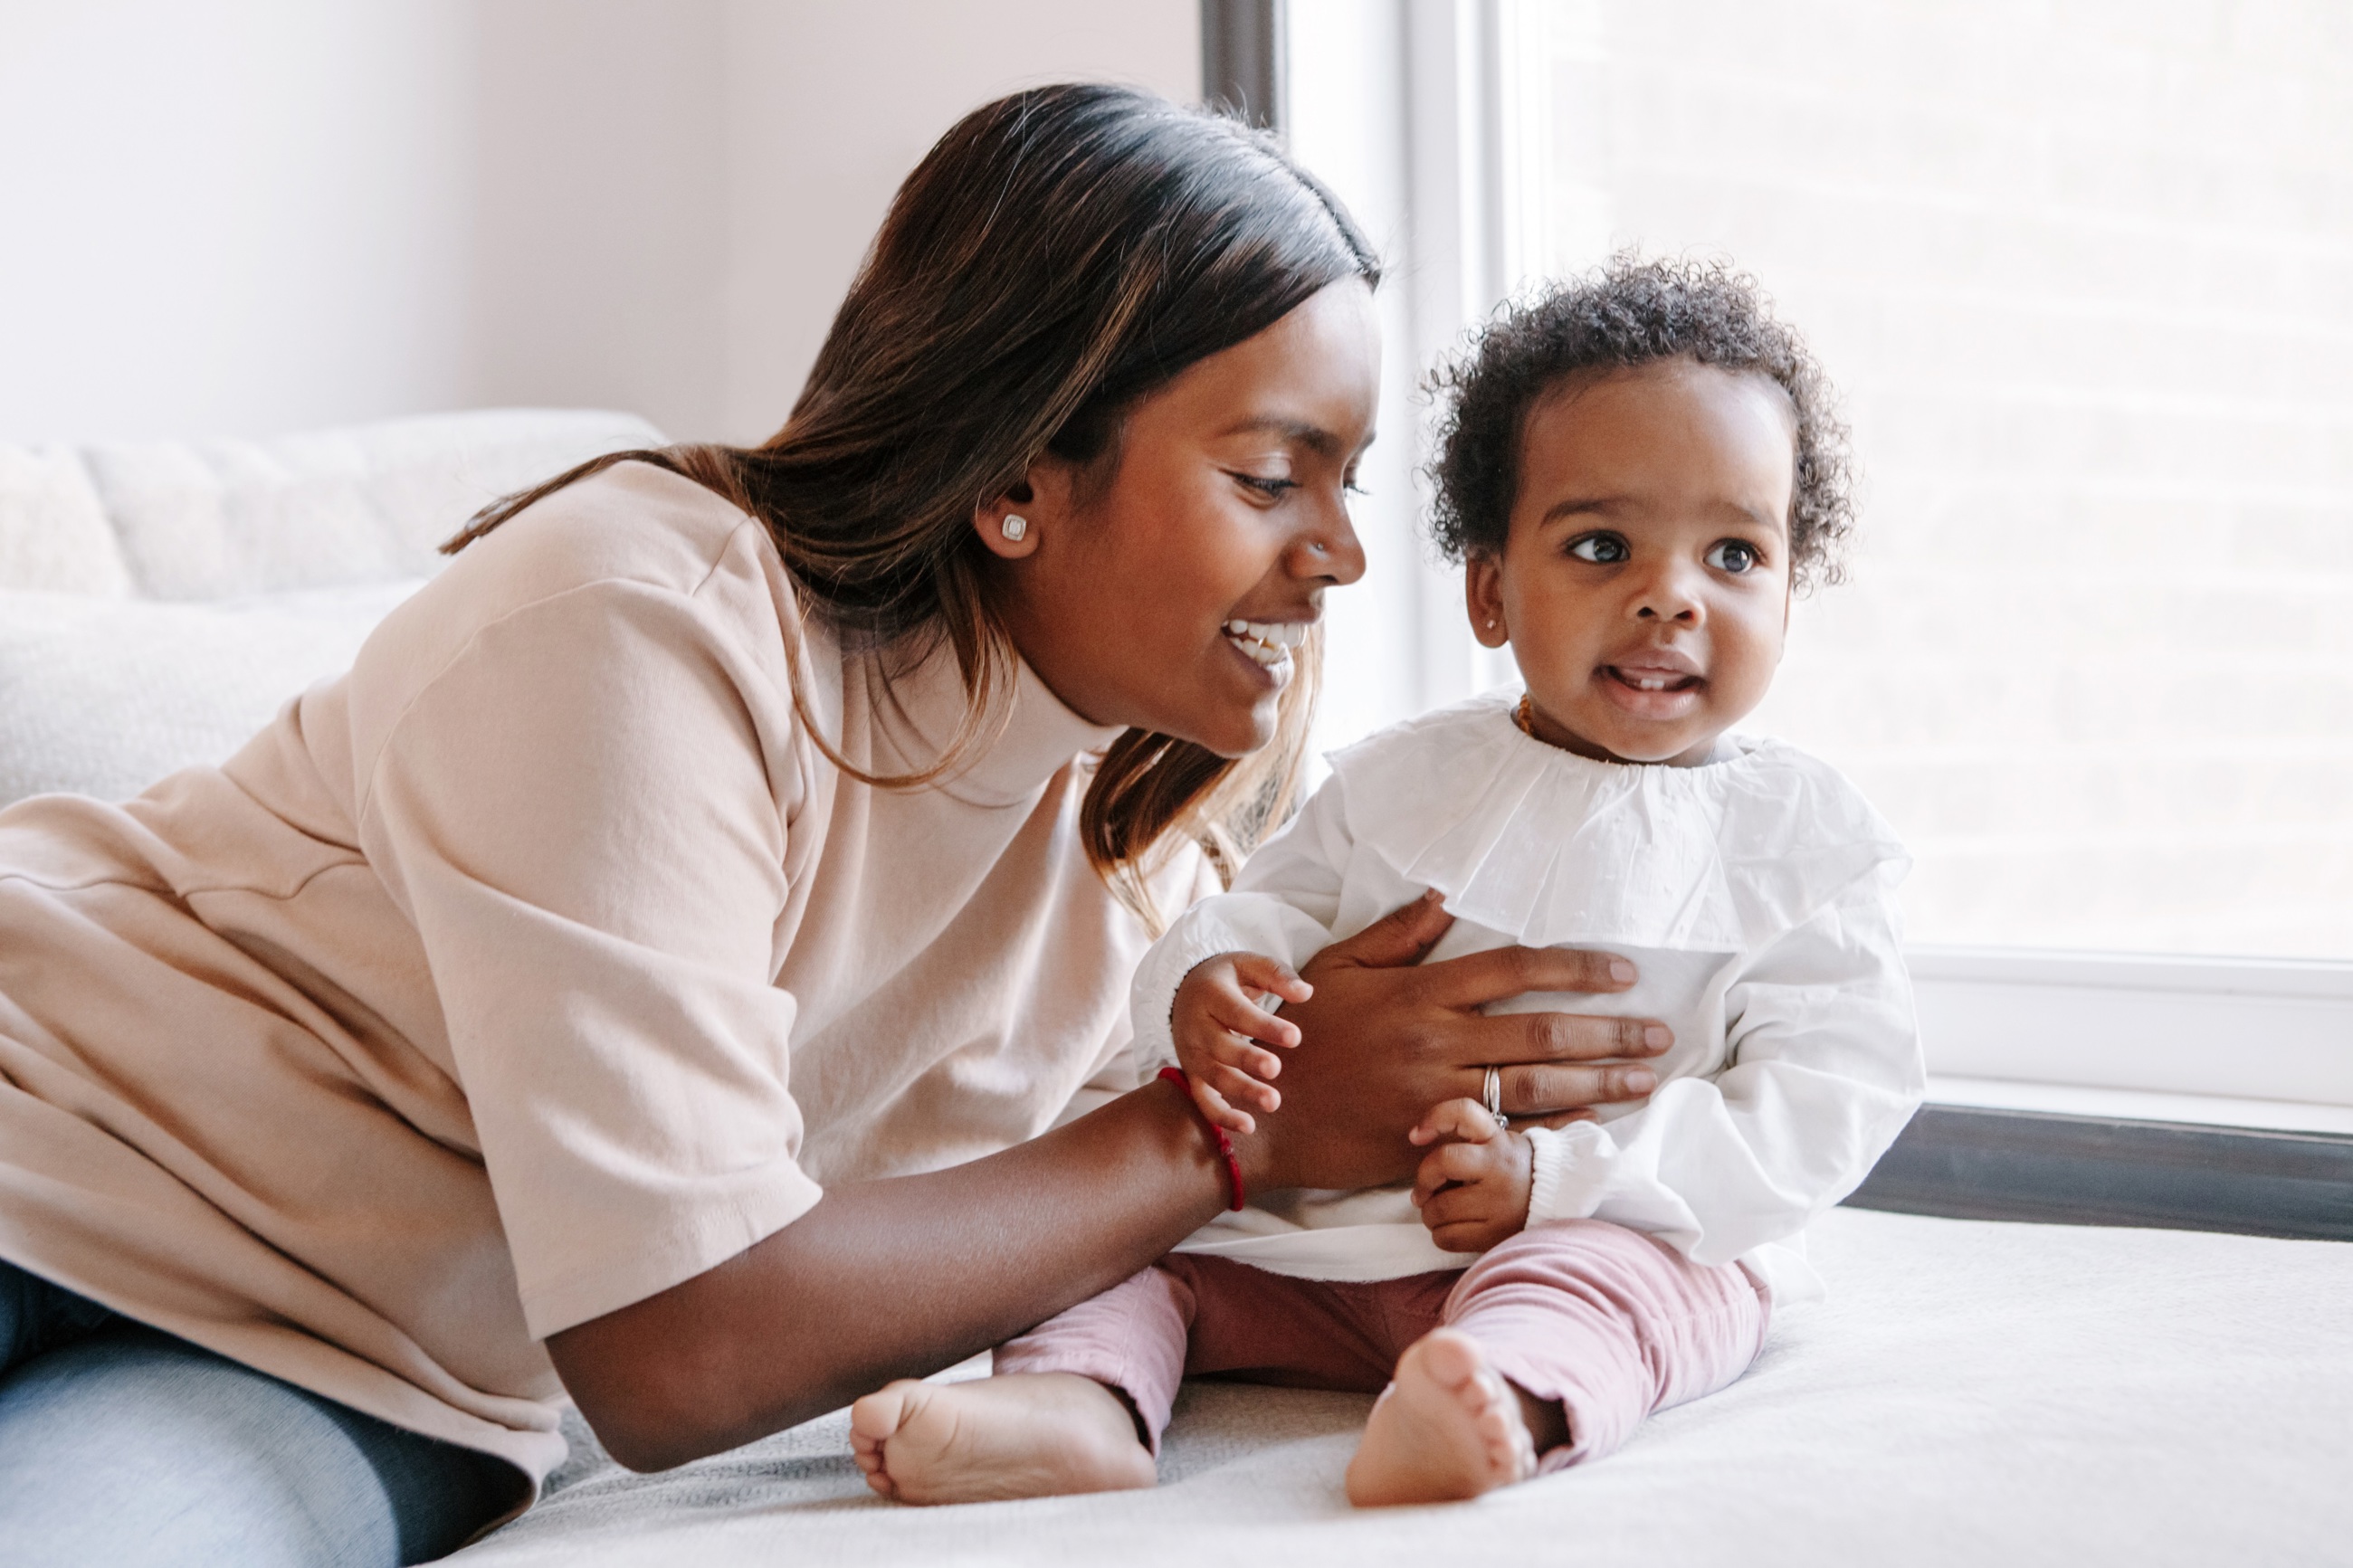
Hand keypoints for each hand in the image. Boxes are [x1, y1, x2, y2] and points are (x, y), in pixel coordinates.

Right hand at [1172, 952, 1314, 1134]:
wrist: (1183, 990)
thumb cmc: (1227, 979)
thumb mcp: (1248, 964)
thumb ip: (1277, 976)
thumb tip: (1306, 993)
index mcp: (1210, 994)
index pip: (1237, 1013)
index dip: (1264, 1026)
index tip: (1295, 1037)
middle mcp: (1196, 1026)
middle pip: (1220, 1047)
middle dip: (1247, 1060)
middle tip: (1275, 1069)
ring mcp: (1191, 1053)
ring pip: (1213, 1077)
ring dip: (1241, 1091)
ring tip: (1273, 1102)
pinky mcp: (1192, 1074)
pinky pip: (1203, 1100)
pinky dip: (1221, 1116)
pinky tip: (1249, 1126)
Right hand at [1237, 892, 1667, 1193]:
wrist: (1264, 1114)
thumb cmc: (1302, 1035)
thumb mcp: (1338, 968)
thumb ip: (1398, 935)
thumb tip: (1447, 896)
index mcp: (1420, 991)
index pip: (1515, 968)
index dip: (1576, 968)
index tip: (1623, 972)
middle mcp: (1436, 1040)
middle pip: (1543, 1032)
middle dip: (1611, 1032)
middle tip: (1660, 1033)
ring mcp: (1437, 1093)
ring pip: (1538, 1086)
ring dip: (1601, 1082)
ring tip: (1646, 1076)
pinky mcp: (1433, 1138)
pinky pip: (1508, 1132)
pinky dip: (1558, 1127)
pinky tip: (1597, 1123)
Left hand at [1409, 1098, 1530, 1252]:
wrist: (1559, 1203)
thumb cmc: (1516, 1172)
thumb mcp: (1501, 1145)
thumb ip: (1467, 1145)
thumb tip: (1419, 1158)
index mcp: (1497, 1139)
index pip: (1464, 1112)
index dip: (1435, 1118)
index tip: (1417, 1136)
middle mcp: (1498, 1166)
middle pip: (1442, 1162)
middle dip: (1423, 1179)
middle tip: (1423, 1192)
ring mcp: (1497, 1202)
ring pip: (1439, 1207)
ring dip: (1429, 1213)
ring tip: (1439, 1213)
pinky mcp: (1495, 1233)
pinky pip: (1448, 1237)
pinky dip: (1440, 1234)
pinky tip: (1450, 1229)